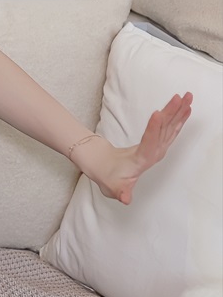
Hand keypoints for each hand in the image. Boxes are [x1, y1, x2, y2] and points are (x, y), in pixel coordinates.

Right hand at [74, 92, 193, 203]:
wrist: (108, 173)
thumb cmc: (110, 178)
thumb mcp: (111, 187)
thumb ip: (119, 192)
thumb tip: (125, 199)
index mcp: (142, 160)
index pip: (150, 143)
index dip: (154, 129)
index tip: (157, 113)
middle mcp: (154, 153)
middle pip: (165, 131)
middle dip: (173, 113)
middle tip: (180, 97)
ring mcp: (158, 147)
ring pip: (170, 127)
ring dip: (178, 111)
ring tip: (186, 96)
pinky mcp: (158, 142)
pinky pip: (170, 128)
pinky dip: (177, 117)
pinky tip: (185, 108)